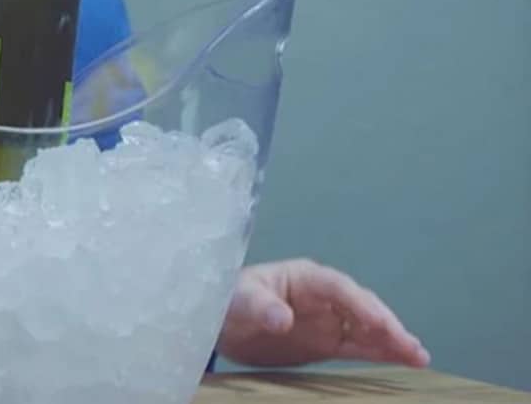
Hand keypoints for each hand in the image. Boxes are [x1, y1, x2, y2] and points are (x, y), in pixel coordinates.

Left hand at [216, 258, 430, 367]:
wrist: (218, 323)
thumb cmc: (227, 300)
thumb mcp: (239, 301)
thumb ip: (261, 307)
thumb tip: (283, 320)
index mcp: (304, 277)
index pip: (338, 288)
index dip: (359, 304)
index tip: (379, 323)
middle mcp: (322, 296)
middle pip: (360, 306)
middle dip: (385, 324)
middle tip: (409, 345)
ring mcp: (327, 319)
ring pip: (366, 327)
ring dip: (392, 340)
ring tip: (418, 356)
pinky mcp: (326, 342)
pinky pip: (358, 345)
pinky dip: (381, 352)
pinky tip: (404, 361)